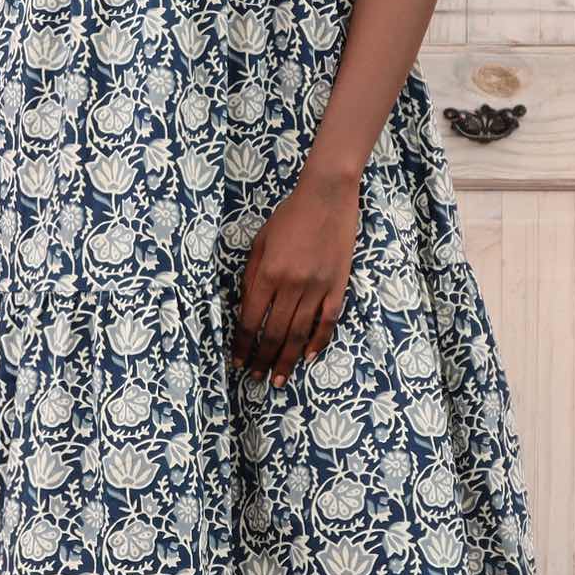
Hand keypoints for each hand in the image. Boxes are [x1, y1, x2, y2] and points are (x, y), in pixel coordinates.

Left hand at [231, 163, 364, 386]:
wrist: (327, 196)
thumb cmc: (289, 215)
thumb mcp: (260, 241)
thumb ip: (252, 275)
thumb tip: (247, 307)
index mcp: (268, 273)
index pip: (250, 320)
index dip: (242, 344)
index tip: (237, 361)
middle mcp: (291, 285)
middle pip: (274, 333)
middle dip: (262, 359)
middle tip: (256, 378)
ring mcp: (317, 287)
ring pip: (300, 333)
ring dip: (288, 359)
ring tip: (279, 379)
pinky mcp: (338, 285)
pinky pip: (328, 321)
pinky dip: (318, 341)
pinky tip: (309, 356)